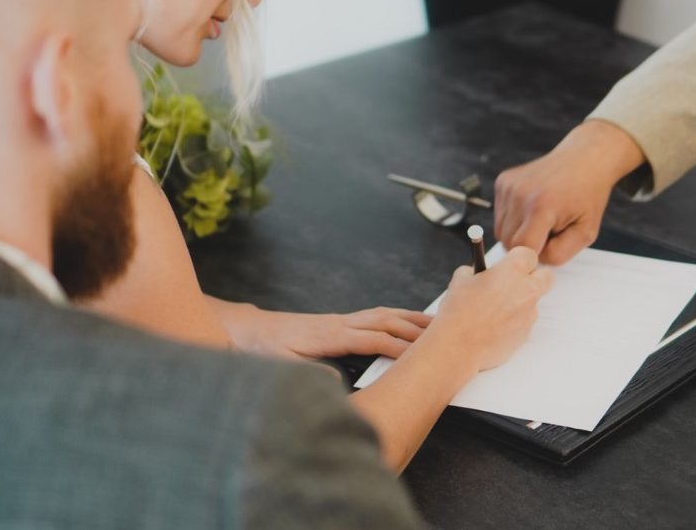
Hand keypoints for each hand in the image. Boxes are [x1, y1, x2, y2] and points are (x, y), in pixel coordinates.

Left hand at [214, 303, 431, 360]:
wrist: (250, 330)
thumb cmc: (265, 348)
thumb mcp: (281, 365)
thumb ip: (308, 373)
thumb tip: (335, 382)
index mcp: (330, 335)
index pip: (373, 338)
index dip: (399, 346)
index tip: (421, 353)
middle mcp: (340, 323)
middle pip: (385, 320)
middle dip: (415, 328)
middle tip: (444, 334)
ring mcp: (342, 319)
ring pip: (383, 314)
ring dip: (410, 318)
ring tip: (436, 323)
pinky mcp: (340, 321)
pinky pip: (375, 315)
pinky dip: (396, 316)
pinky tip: (407, 321)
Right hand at [427, 247, 554, 371]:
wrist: (458, 346)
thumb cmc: (458, 310)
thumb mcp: (460, 280)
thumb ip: (476, 272)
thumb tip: (479, 273)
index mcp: (512, 270)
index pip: (529, 254)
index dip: (518, 259)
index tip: (508, 265)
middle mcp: (527, 290)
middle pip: (547, 276)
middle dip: (535, 277)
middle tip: (515, 283)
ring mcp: (529, 313)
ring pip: (534, 302)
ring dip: (521, 302)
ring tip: (494, 311)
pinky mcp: (526, 333)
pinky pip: (525, 322)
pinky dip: (514, 322)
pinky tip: (493, 327)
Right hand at [494, 120, 646, 264]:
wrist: (583, 159)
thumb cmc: (587, 196)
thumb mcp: (586, 232)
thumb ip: (559, 254)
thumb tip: (532, 262)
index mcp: (541, 207)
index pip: (522, 250)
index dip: (535, 256)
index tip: (550, 248)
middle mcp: (519, 194)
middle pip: (508, 242)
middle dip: (527, 245)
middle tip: (549, 232)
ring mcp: (508, 186)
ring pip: (500, 230)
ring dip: (518, 232)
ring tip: (541, 219)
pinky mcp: (502, 181)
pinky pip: (500, 214)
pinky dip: (514, 218)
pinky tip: (533, 207)